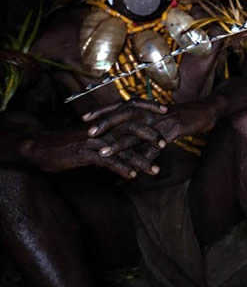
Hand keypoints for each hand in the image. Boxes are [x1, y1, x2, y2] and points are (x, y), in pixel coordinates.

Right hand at [26, 100, 168, 178]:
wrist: (41, 147)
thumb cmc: (67, 143)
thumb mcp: (90, 136)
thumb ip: (108, 135)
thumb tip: (124, 139)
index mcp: (105, 122)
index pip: (131, 111)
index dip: (148, 109)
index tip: (165, 111)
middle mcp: (103, 128)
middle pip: (132, 127)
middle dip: (150, 135)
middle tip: (165, 143)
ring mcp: (95, 140)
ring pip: (123, 148)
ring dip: (140, 160)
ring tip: (155, 170)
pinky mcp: (86, 153)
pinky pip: (108, 161)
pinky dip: (121, 168)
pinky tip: (132, 176)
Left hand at [86, 99, 217, 146]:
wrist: (209, 110)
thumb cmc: (186, 115)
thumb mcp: (165, 117)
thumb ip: (149, 125)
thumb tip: (135, 137)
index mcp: (149, 107)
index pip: (121, 106)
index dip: (103, 111)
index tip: (85, 117)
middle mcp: (153, 111)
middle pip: (124, 114)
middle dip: (106, 123)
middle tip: (89, 133)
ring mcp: (163, 120)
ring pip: (137, 131)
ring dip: (120, 143)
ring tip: (105, 153)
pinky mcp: (174, 129)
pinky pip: (157, 146)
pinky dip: (147, 157)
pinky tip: (138, 168)